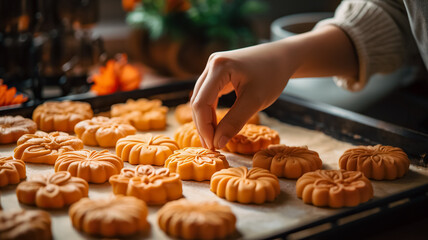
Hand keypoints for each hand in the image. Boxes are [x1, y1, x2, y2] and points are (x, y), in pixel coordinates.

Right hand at [190, 26, 357, 149]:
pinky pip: (208, 96)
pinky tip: (215, 127)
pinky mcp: (217, 73)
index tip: (213, 146)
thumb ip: (234, 122)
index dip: (204, 127)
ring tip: (213, 140)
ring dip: (205, 121)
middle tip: (211, 147)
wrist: (282, 57)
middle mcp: (211, 64)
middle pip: (197, 101)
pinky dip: (210, 112)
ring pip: (201, 99)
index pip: (201, 103)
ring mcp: (212, 68)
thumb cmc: (272, 76)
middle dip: (203, 126)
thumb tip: (217, 143)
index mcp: (219, 67)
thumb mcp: (255, 101)